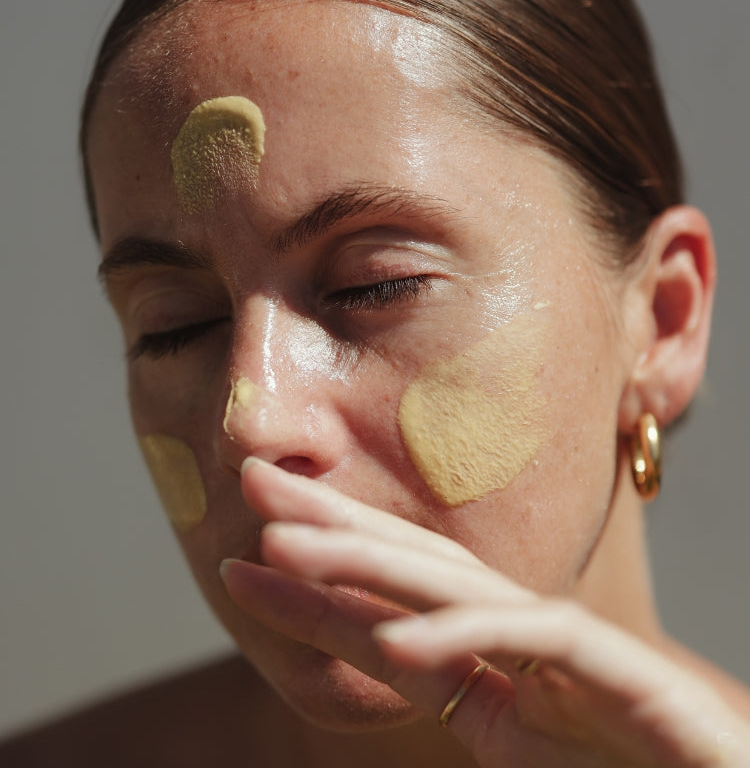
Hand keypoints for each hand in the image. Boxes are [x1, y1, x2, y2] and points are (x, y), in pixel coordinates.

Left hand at [221, 458, 749, 766]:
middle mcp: (515, 622)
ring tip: (283, 546)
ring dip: (365, 562)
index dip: (318, 566)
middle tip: (250, 481)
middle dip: (327, 524)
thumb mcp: (508, 727)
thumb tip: (379, 645)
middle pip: (409, 561)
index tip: (245, 545)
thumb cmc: (619, 755)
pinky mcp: (611, 663)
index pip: (389, 592)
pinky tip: (398, 641)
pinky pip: (529, 640)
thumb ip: (451, 685)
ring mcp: (559, 637)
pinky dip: (464, 637)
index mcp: (486, 640)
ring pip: (452, 583)